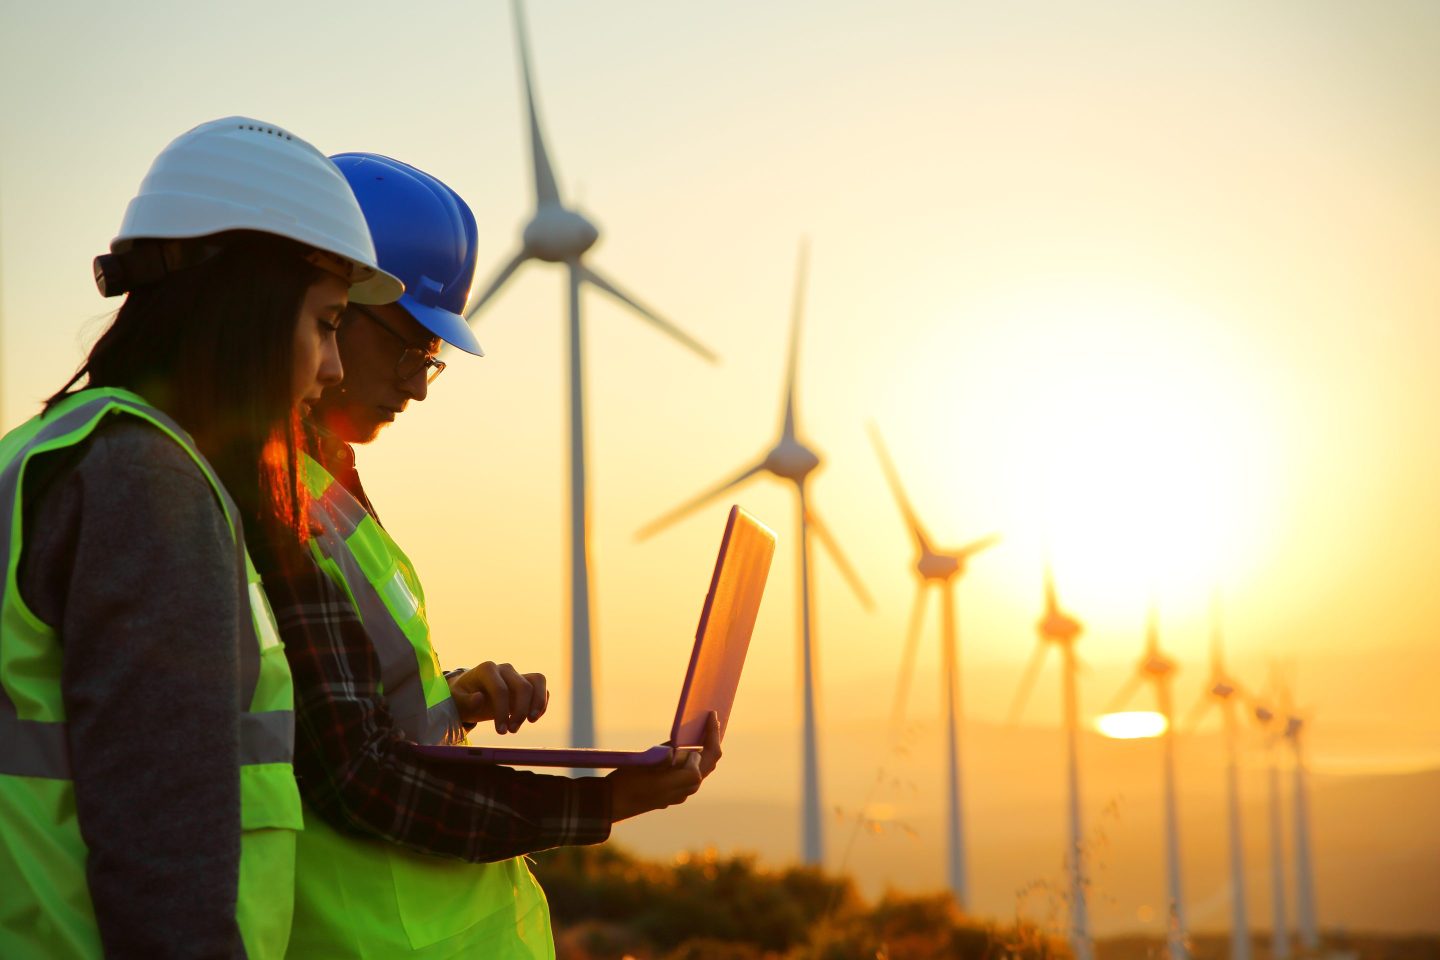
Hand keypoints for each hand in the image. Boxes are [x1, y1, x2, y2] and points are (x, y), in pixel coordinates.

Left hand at [448, 662, 548, 733]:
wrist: (468, 691)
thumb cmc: (462, 697)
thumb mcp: (457, 701)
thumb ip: (466, 701)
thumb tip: (479, 699)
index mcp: (487, 670)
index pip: (500, 690)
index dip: (502, 712)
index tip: (501, 731)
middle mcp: (504, 669)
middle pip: (523, 687)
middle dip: (520, 711)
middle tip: (512, 731)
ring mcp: (516, 674)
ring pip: (538, 681)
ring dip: (538, 703)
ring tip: (531, 721)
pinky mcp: (525, 681)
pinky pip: (541, 687)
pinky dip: (542, 702)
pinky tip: (533, 717)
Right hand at [608, 711, 722, 822]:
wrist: (611, 804)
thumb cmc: (629, 782)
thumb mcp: (650, 763)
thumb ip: (673, 756)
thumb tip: (688, 748)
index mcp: (685, 781)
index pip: (709, 754)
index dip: (712, 734)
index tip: (711, 716)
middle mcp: (685, 790)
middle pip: (709, 763)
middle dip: (713, 741)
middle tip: (713, 721)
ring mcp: (678, 794)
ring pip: (701, 770)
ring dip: (705, 751)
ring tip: (705, 732)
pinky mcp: (670, 794)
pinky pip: (689, 775)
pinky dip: (694, 760)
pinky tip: (689, 749)